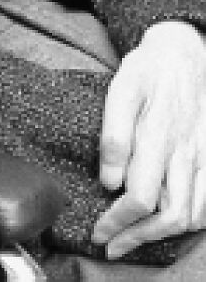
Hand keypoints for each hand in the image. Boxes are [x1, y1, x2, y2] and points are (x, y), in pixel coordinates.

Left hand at [92, 21, 205, 258]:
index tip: (99, 231)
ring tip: (135, 238)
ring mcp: (203, 156)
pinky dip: (192, 220)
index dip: (119, 222)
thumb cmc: (147, 70)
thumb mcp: (121, 90)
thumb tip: (109, 181)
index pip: (141, 198)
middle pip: (169, 216)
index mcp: (159, 136)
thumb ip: (114, 134)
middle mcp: (185, 152)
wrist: (183, 50)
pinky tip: (170, 221)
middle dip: (137, 238)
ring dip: (163, 234)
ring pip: (192, 215)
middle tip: (112, 244)